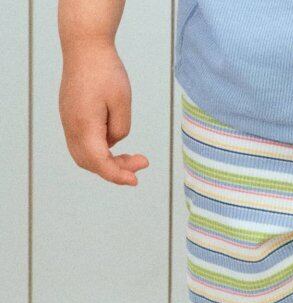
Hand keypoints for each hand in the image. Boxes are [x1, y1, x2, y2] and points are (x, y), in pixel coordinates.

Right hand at [59, 42, 148, 185]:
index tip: (135, 180)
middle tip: (141, 164)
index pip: (99, 162)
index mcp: (84, 124)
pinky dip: (101, 152)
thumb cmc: (106, 71)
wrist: (85, 47)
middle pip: (90, 163)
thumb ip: (121, 129)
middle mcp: (72, 126)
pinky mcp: (71, 118)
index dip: (117, 175)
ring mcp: (68, 122)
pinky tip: (119, 148)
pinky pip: (83, 145)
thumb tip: (115, 143)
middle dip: (116, 170)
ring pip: (85, 156)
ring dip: (108, 162)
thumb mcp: (122, 103)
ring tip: (134, 158)